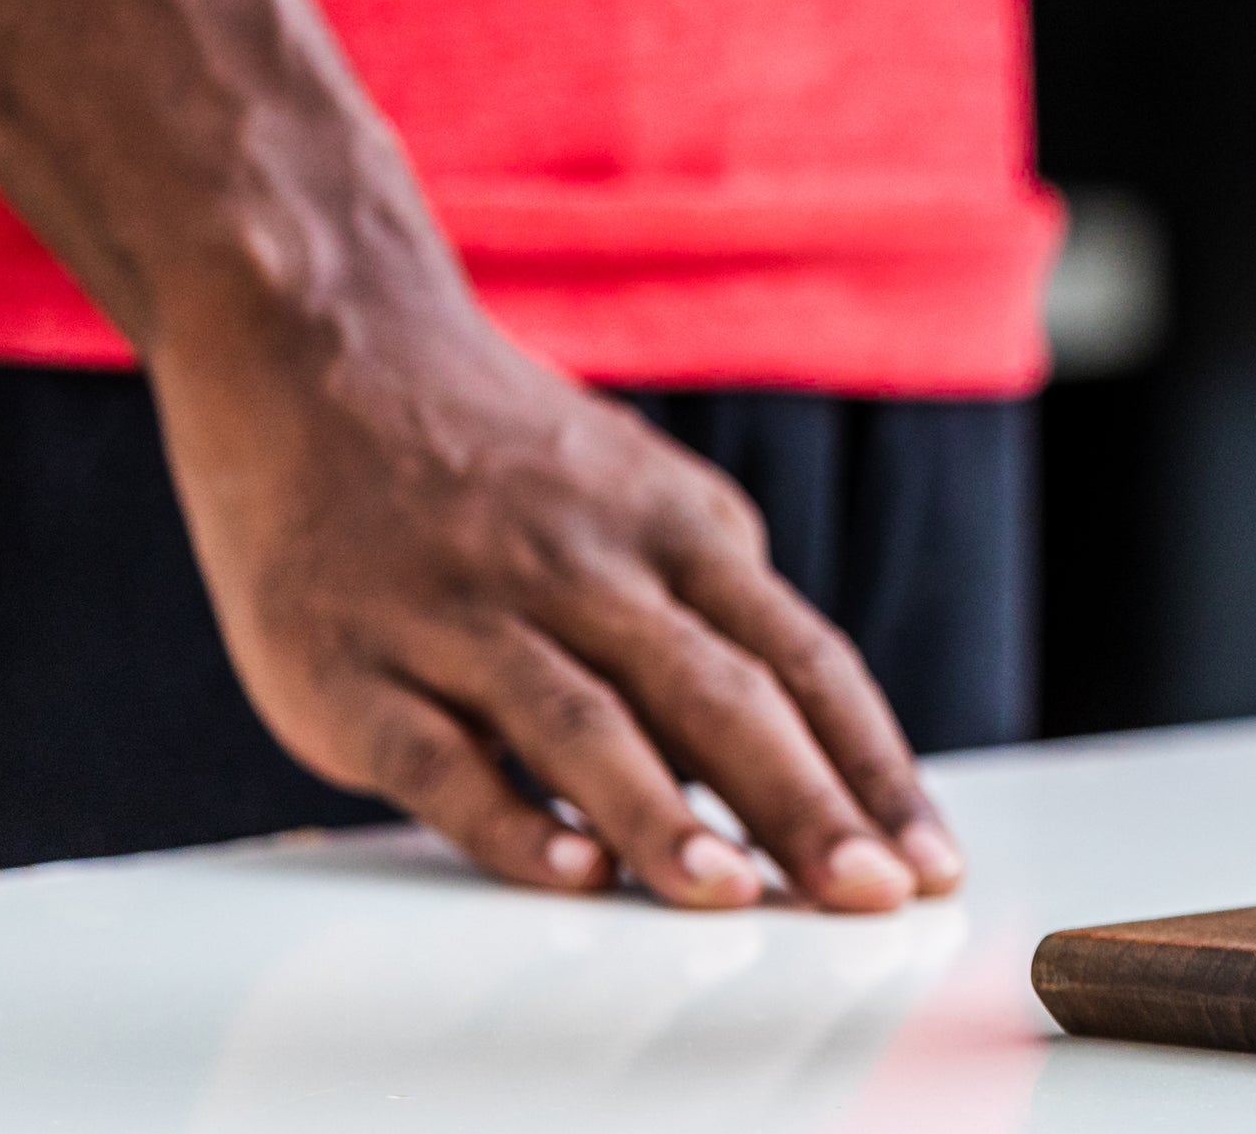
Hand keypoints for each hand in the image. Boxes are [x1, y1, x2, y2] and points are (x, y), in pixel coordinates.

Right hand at [148, 288, 963, 912]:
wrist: (325, 358)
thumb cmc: (506, 465)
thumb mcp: (645, 500)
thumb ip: (717, 612)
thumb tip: (806, 751)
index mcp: (678, 532)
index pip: (803, 661)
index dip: (872, 768)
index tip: (930, 866)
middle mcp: (585, 570)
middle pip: (718, 695)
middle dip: (803, 804)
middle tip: (869, 897)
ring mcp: (465, 616)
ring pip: (584, 722)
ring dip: (664, 814)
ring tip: (733, 898)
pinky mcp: (350, 667)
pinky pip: (437, 756)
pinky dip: (505, 817)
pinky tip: (567, 872)